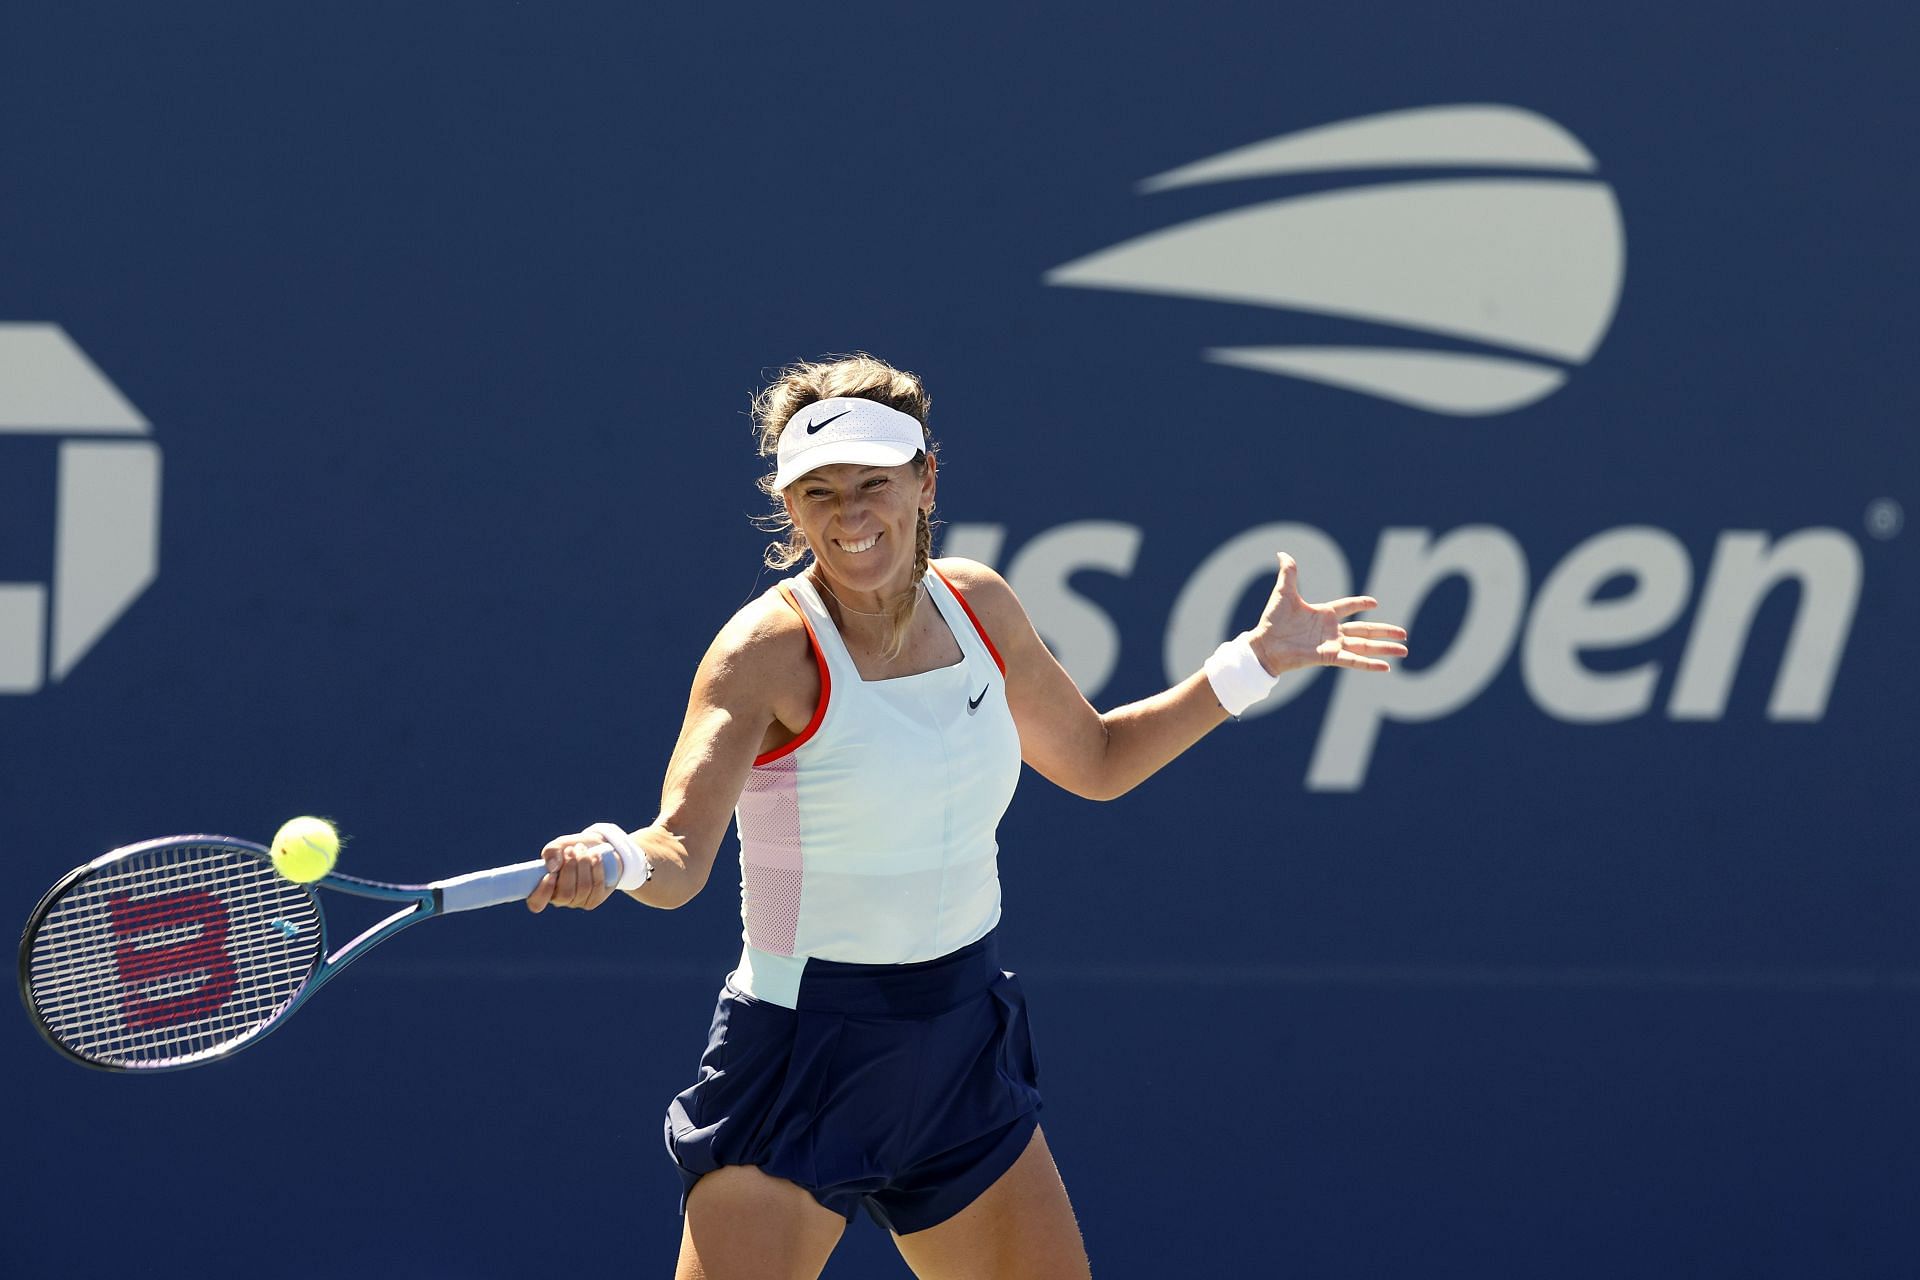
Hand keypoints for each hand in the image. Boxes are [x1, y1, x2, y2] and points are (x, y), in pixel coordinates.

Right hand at [525, 831, 619, 913]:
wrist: (593, 846)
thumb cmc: (570, 848)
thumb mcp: (557, 846)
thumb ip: (550, 853)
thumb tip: (554, 867)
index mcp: (543, 889)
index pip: (537, 903)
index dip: (543, 892)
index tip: (551, 874)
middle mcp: (560, 899)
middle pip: (565, 894)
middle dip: (570, 868)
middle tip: (571, 849)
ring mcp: (578, 901)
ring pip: (583, 889)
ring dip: (584, 864)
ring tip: (582, 849)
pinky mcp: (595, 898)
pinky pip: (597, 888)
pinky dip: (597, 869)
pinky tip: (595, 856)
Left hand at [1246, 552, 1408, 675]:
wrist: (1264, 644)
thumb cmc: (1272, 621)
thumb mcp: (1283, 593)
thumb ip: (1289, 573)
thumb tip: (1282, 553)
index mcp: (1323, 614)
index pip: (1347, 607)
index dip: (1360, 604)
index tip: (1375, 603)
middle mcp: (1331, 630)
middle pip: (1364, 630)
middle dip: (1384, 631)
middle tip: (1404, 633)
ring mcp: (1332, 644)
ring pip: (1364, 646)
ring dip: (1384, 648)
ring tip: (1404, 651)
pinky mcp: (1329, 657)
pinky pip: (1353, 660)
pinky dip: (1369, 664)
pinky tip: (1386, 667)